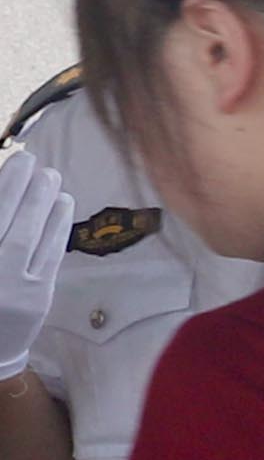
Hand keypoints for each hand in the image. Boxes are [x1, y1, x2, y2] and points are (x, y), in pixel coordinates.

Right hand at [0, 137, 72, 363]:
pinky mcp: (37, 299)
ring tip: (49, 176)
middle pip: (1, 221)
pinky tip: (62, 203)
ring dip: (40, 201)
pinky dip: (57, 226)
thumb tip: (6, 191)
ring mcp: (9, 289)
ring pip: (27, 236)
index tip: (11, 163)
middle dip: (16, 187)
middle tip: (29, 160)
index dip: (0, 188)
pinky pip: (50, 255)